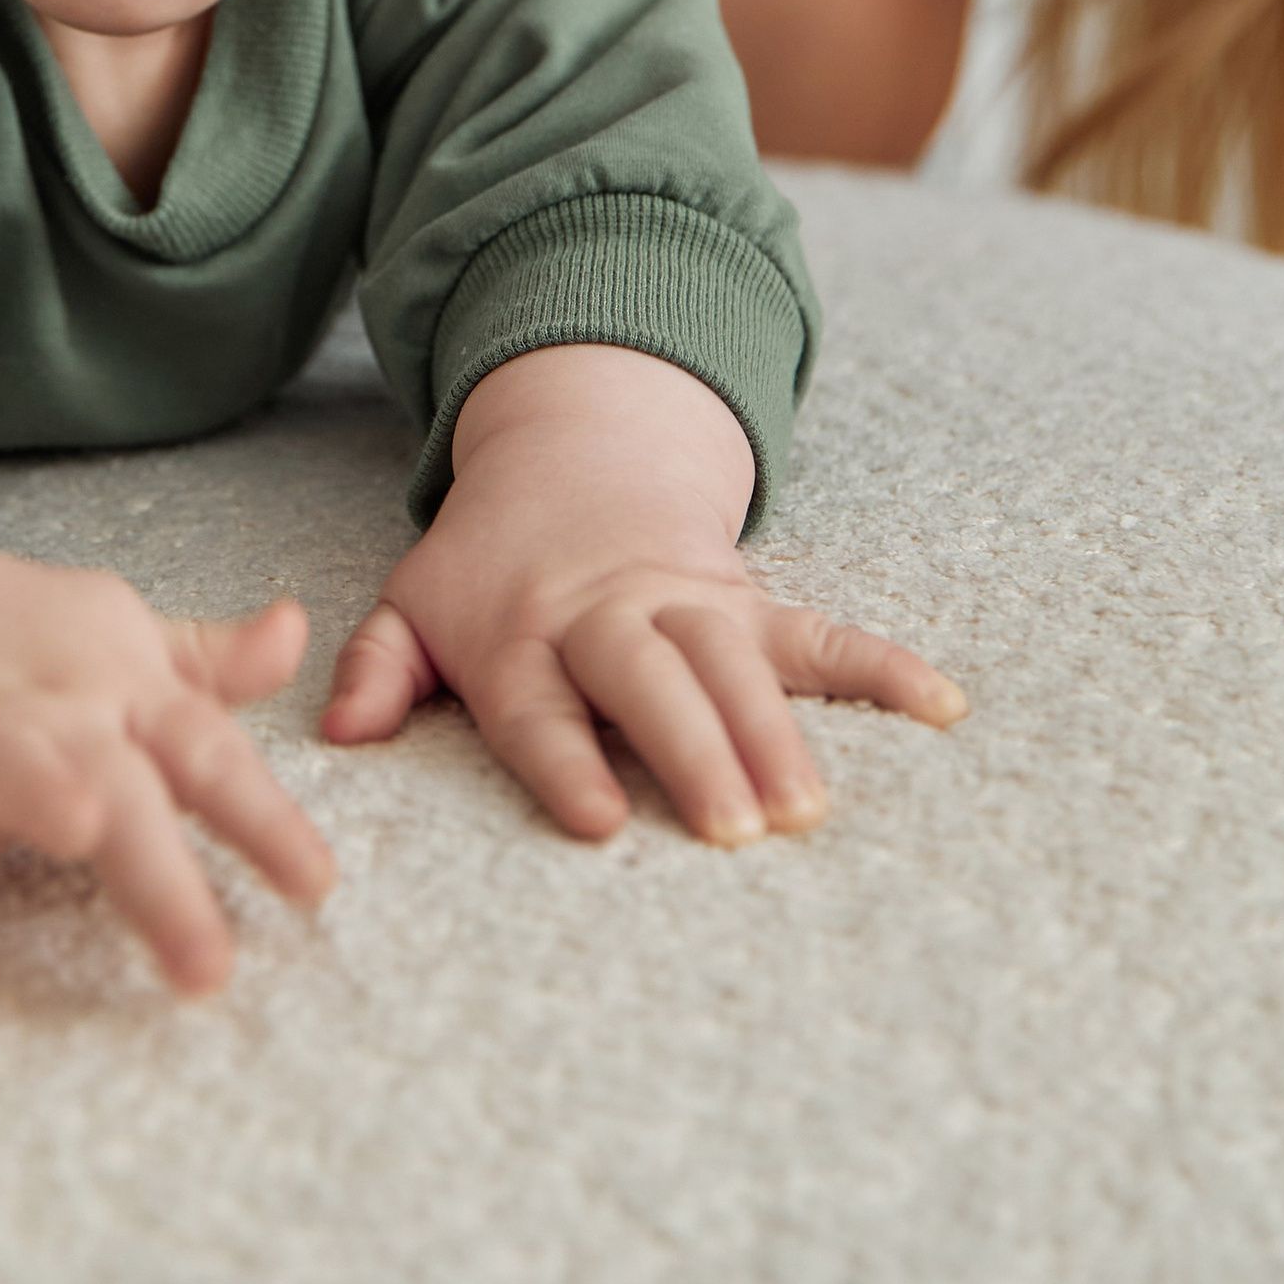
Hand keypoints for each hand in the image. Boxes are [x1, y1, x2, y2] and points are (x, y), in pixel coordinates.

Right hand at [0, 486, 336, 1006]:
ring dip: (47, 795)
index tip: (314, 886)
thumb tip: (293, 632)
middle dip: (165, 868)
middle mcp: (52, 710)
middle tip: (210, 967)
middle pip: (120, 778)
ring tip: (85, 835)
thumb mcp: (111, 637)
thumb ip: (204, 660)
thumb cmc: (4, 643)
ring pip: (14, 772)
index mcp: (119, 683)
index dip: (262, 815)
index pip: (205, 748)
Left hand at [323, 345, 963, 845]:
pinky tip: (944, 708)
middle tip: (732, 830)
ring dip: (779, 733)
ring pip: (737, 662)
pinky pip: (822, 632)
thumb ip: (380, 668)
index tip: (602, 819)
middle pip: (651, 681)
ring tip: (810, 811)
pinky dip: (883, 667)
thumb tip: (339, 736)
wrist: (574, 452)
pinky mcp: (747, 597)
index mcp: (519, 630)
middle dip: (693, 750)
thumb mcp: (416, 600)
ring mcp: (686, 600)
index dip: (567, 760)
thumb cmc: (489, 564)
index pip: (540, 703)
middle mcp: (606, 614)